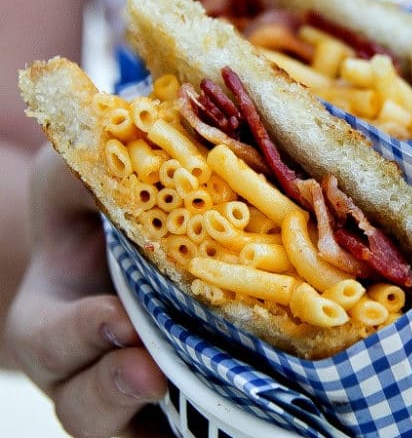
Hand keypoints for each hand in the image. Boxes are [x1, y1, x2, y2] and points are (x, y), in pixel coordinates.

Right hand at [5, 145, 170, 437]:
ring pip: (125, 425)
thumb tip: (118, 137)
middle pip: (82, 398)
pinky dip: (190, 430)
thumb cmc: (92, 210)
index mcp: (56, 313)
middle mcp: (85, 360)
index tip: (115, 318)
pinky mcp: (172, 395)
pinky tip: (229, 424)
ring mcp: (128, 383)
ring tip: (186, 392)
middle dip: (111, 388)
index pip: (48, 338)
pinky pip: (174, 428)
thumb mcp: (78, 182)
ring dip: (154, 414)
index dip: (76, 336)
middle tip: (150, 368)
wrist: (127, 242)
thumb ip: (83, 171)